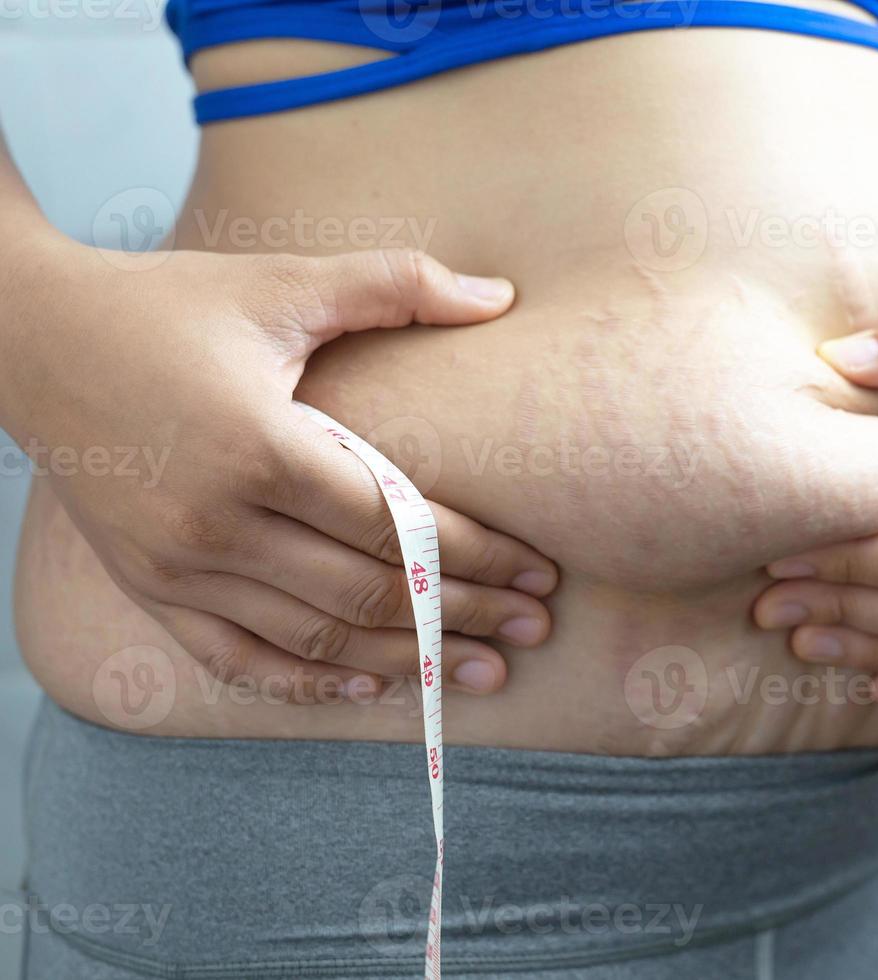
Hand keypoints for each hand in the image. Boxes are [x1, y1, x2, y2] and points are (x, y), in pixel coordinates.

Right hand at [3, 239, 557, 700]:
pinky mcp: (149, 587)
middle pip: (370, 594)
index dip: (480, 556)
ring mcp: (177, 568)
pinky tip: (372, 687)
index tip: (541, 572)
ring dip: (408, 662)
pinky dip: (307, 681)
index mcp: (259, 448)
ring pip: (316, 639)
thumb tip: (500, 295)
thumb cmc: (166, 306)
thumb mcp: (280, 284)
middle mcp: (217, 524)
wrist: (28, 338)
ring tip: (482, 673)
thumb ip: (394, 284)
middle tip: (536, 631)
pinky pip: (238, 659)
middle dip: (465, 616)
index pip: (398, 525)